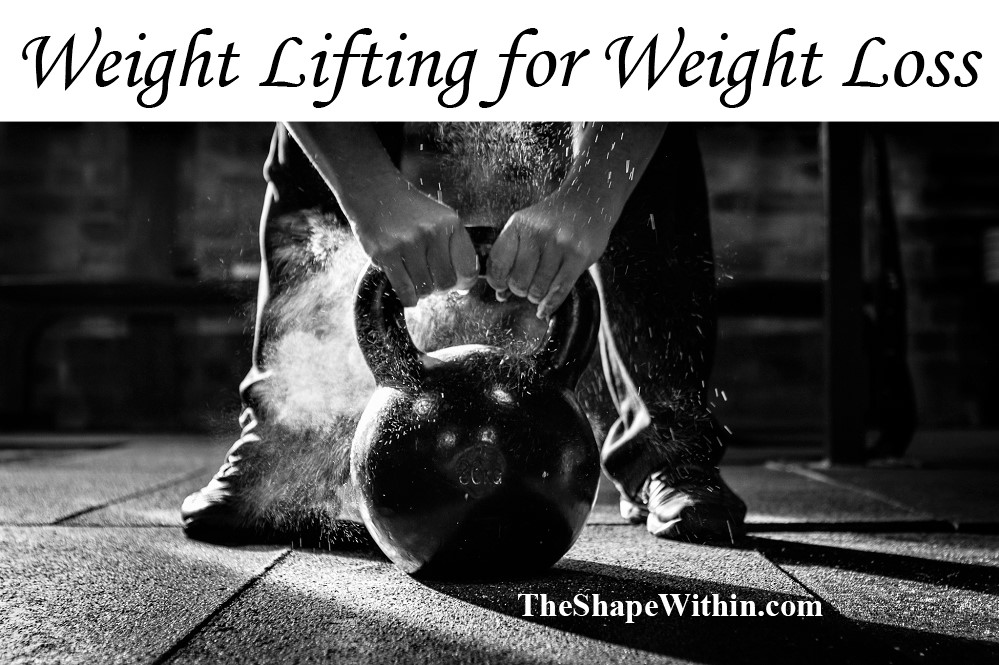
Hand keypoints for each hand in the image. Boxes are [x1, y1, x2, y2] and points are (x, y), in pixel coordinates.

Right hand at [352, 178, 477, 306]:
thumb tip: (463, 288)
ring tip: (416, 277)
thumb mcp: (441, 219)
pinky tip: (407, 289)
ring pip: (425, 289)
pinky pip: (405, 291)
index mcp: (450, 224)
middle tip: (432, 280)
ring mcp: (407, 243)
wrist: (375, 193)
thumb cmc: (412, 212)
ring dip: (422, 291)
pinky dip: (409, 297)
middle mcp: (431, 232)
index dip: (463, 283)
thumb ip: (455, 248)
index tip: (457, 284)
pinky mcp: (385, 253)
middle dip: (440, 288)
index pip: (467, 269)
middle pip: (446, 283)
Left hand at [486, 190, 612, 318]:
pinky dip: (550, 304)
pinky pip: (559, 290)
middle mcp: (537, 233)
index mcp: (518, 225)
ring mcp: (559, 243)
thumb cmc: (553, 221)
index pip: (498, 262)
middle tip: (528, 286)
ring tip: (541, 288)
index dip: (497, 281)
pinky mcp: (579, 255)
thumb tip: (500, 294)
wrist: (587, 202)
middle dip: (521, 290)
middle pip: (518, 280)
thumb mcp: (527, 230)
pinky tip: (545, 309)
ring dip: (537, 296)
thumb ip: (512, 258)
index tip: (502, 286)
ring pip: (539, 288)